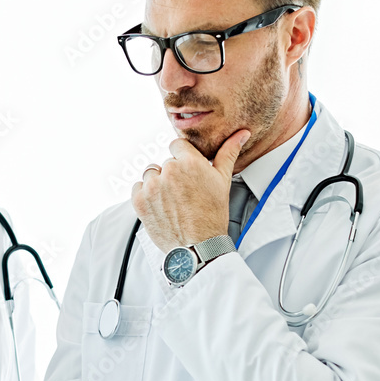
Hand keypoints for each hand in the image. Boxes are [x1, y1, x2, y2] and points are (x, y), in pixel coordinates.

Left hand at [132, 130, 250, 252]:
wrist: (198, 247)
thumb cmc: (213, 215)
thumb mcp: (223, 181)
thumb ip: (228, 153)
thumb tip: (241, 134)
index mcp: (190, 162)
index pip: (177, 145)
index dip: (182, 158)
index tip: (187, 173)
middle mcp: (169, 171)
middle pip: (165, 162)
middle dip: (173, 174)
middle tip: (184, 193)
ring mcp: (152, 186)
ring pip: (151, 174)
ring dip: (158, 184)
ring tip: (172, 201)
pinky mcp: (139, 201)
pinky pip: (138, 188)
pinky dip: (146, 196)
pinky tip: (160, 207)